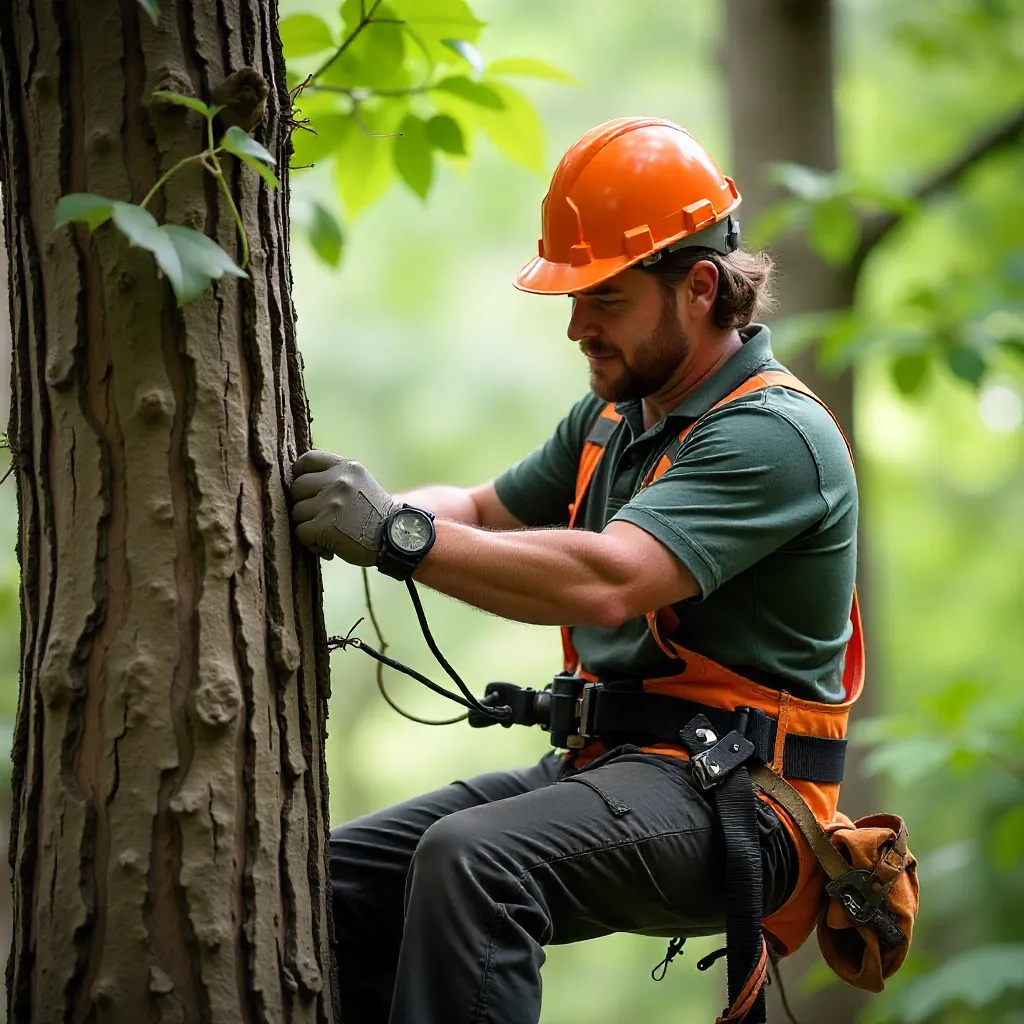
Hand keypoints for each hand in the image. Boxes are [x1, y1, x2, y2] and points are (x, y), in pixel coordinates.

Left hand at [290, 450, 395, 565]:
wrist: (397, 538)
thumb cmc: (374, 514)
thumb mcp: (360, 483)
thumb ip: (334, 477)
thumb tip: (298, 478)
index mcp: (347, 467)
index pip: (307, 459)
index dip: (301, 475)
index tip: (307, 490)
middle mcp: (339, 480)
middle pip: (297, 487)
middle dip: (304, 505)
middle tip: (321, 518)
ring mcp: (332, 503)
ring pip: (297, 512)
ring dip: (307, 526)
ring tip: (327, 534)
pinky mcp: (325, 525)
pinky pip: (301, 533)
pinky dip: (311, 543)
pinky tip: (327, 547)